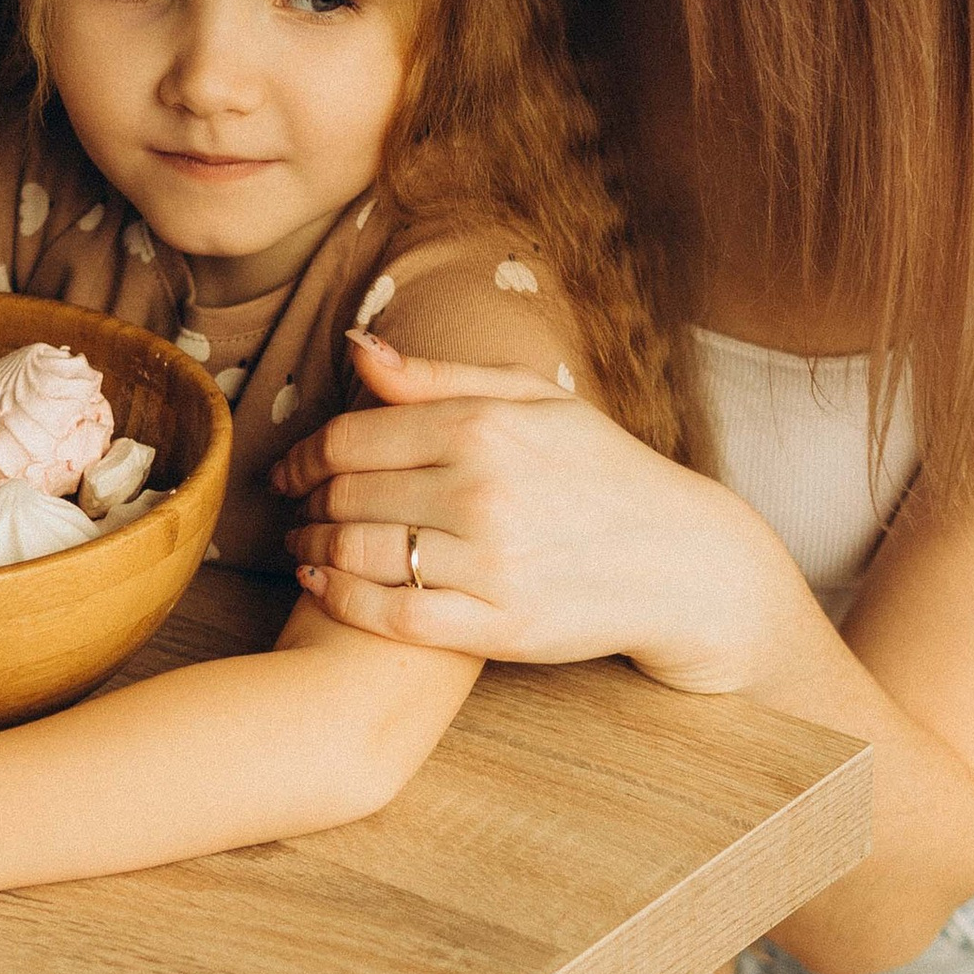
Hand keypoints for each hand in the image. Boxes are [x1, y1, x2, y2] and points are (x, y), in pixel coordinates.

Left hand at [273, 330, 808, 692]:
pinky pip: (393, 615)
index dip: (305, 455)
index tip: (290, 470)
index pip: (353, 438)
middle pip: (348, 496)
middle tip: (295, 511)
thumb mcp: (534, 400)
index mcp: (486, 428)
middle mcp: (483, 493)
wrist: (682, 560)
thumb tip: (357, 348)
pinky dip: (343, 601)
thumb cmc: (602, 470)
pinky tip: (323, 587)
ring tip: (302, 549)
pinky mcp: (499, 626)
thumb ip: (439, 377)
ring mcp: (491, 563)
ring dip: (313, 552)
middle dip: (307, 504)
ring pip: (360, 555)